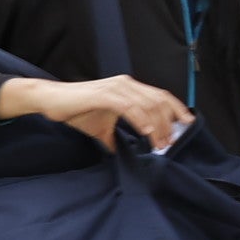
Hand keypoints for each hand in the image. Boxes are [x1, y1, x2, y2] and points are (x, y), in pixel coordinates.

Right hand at [0, 74, 190, 150]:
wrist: (51, 101)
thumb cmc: (76, 111)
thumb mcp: (102, 128)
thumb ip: (115, 138)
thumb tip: (121, 154)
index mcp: (129, 88)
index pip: (160, 96)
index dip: (176, 109)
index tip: (188, 124)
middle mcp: (126, 84)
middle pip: (159, 100)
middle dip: (169, 123)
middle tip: (171, 142)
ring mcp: (116, 88)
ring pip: (147, 104)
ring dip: (158, 125)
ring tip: (161, 143)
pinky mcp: (104, 95)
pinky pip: (129, 107)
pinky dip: (141, 119)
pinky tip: (147, 132)